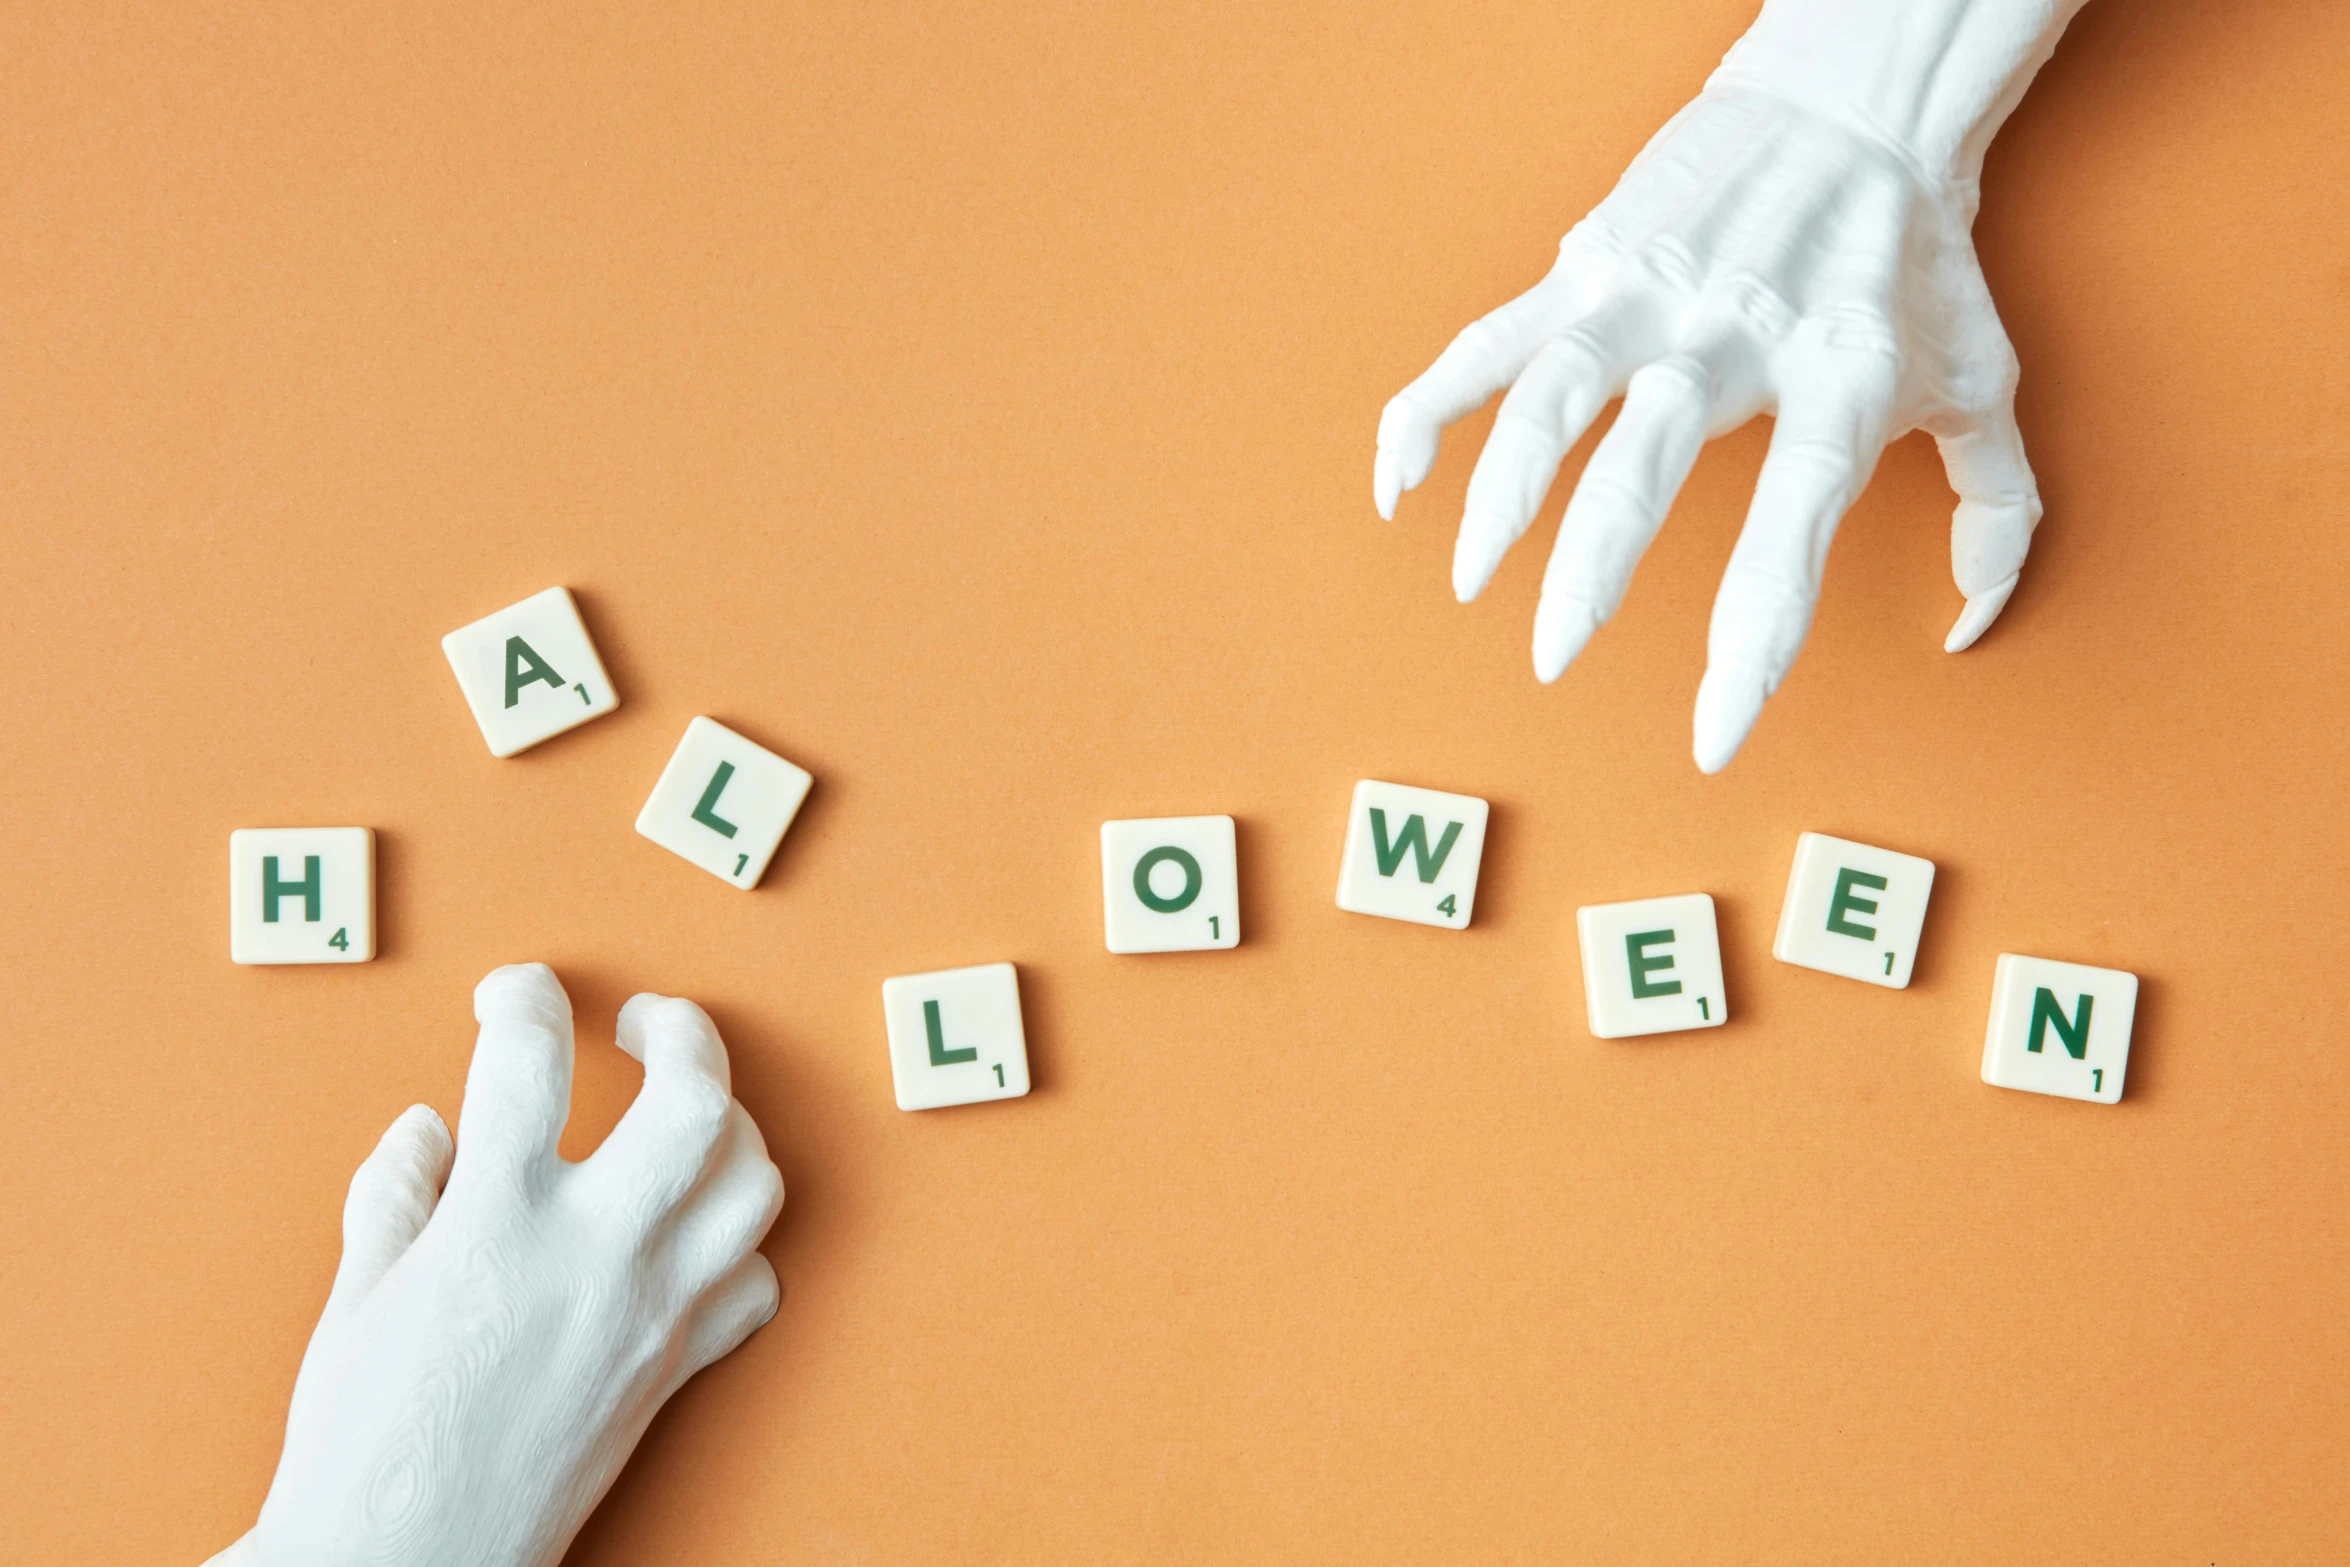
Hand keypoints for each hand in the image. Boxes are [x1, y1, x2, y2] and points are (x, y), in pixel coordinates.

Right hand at [207, 964, 784, 1566]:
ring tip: (688, 1111)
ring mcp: (649, 1312)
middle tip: (644, 1022)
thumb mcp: (358, 1300)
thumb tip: (431, 1127)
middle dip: (680, 1031)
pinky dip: (739, 1244)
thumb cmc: (365, 1442)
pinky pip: (753, 1285)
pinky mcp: (676, 1369)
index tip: (515, 993)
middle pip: (693, 1100)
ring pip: (753, 1182)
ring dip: (731, 1126)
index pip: (529, 1061)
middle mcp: (591, 1257)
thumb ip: (398, 1194)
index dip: (525, 998)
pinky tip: (694, 1230)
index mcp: (495, 1227)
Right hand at [1375, 0, 2087, 771]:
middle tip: (1553, 659)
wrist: (1856, 96)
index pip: (1792, 528)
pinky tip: (1401, 480)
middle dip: (1588, 573)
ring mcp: (1650, 293)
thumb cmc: (1915, 255)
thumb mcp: (1983, 377)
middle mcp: (1736, 335)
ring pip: (1551, 400)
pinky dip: (1431, 410)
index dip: (1750, 641)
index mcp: (1839, 378)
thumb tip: (1968, 627)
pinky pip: (1490, 344)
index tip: (1711, 737)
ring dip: (1501, 496)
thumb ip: (1994, 510)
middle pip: (1643, 466)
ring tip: (1471, 582)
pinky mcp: (1588, 264)